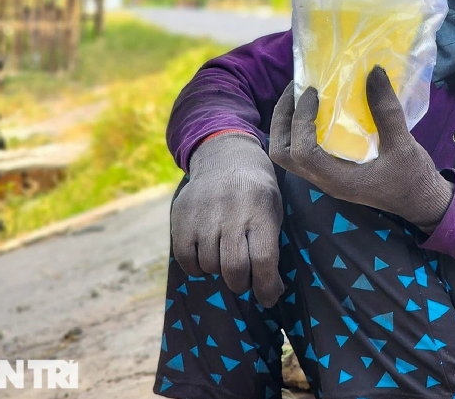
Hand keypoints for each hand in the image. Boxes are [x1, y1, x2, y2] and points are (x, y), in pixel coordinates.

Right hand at [171, 132, 284, 306]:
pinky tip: (206, 256)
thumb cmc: (256, 193)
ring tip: (225, 258)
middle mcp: (231, 211)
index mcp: (260, 210)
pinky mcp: (181, 216)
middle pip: (234, 267)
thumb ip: (271, 247)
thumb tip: (271, 293)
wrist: (225, 157)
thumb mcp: (273, 210)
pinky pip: (186, 258)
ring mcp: (204, 213)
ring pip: (210, 265)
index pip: (263, 259)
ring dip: (219, 272)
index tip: (268, 298)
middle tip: (245, 280)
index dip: (266, 287)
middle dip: (242, 283)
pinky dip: (197, 267)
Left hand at [269, 66, 454, 231]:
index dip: (300, 120)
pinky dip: (301, 128)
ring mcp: (325, 176)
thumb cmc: (412, 179)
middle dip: (282, 119)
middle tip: (296, 89)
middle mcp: (324, 179)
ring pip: (288, 153)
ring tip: (302, 96)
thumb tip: (374, 72)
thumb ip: (387, 111)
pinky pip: (303, 149)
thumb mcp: (403, 144)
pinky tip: (317, 109)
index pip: (302, 152)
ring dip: (287, 123)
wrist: (420, 202)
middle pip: (282, 153)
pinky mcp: (331, 170)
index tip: (313, 93)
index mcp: (337, 179)